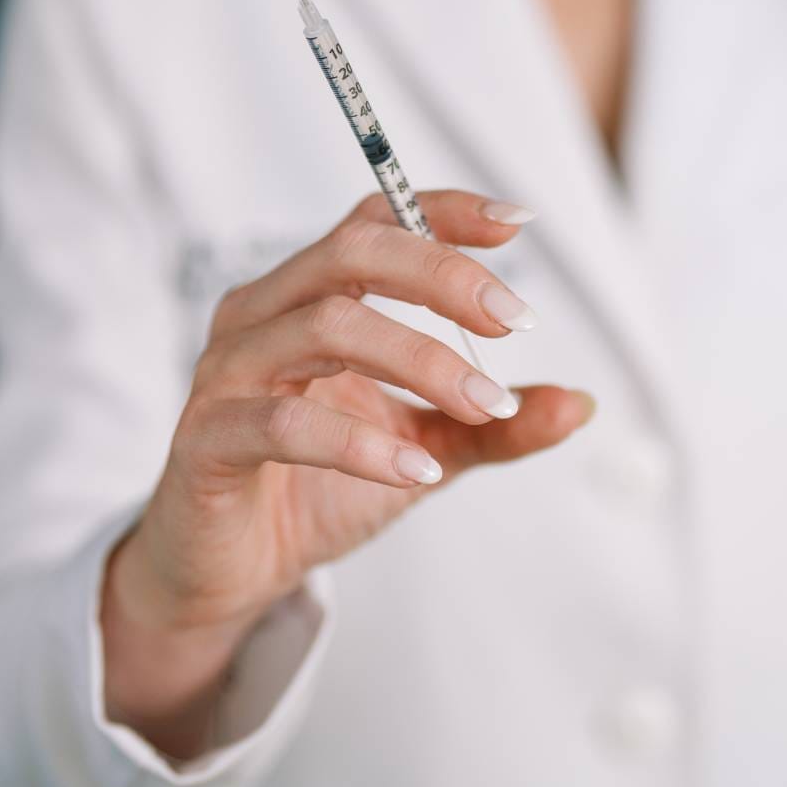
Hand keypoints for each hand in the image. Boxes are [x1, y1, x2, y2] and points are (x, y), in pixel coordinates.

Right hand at [124, 188, 595, 635]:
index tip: (519, 225)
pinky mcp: (206, 438)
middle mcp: (262, 312)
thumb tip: (581, 402)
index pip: (375, 221)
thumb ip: (495, 425)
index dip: (442, 211)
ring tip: (486, 407)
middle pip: (352, 252)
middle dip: (442, 275)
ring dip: (421, 359)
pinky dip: (363, 443)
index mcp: (309, 294)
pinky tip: (420, 470)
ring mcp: (227, 370)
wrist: (236, 574)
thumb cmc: (321, 488)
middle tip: (515, 320)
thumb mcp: (426, 449)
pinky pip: (285, 424)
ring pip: (326, 324)